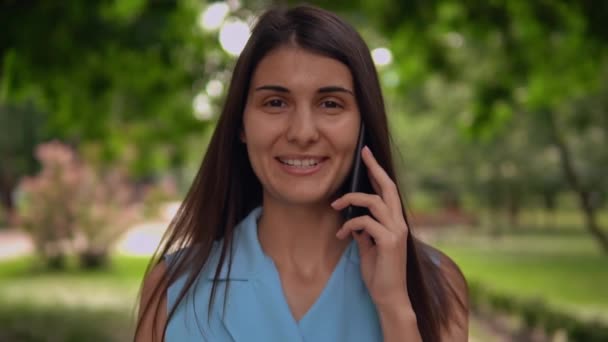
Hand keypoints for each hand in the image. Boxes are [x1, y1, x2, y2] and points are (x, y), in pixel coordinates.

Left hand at [331, 146, 410, 308]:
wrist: (389, 297)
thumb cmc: (379, 274)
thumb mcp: (368, 248)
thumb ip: (364, 232)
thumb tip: (354, 220)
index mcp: (395, 223)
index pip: (388, 191)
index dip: (378, 172)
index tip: (368, 156)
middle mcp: (399, 223)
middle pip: (387, 187)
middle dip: (374, 168)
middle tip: (363, 153)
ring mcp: (396, 231)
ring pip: (373, 202)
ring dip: (351, 200)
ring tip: (336, 205)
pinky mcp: (389, 241)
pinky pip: (365, 222)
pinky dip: (350, 225)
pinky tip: (341, 234)